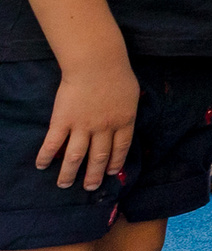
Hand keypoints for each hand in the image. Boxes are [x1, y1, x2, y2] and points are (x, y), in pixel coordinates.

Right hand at [39, 58, 136, 190]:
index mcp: (124, 122)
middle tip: (90, 187)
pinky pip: (53, 143)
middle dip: (93, 175)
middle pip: (99, 157)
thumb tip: (127, 120)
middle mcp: (104, 129)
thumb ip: (128, 111)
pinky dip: (46, 156)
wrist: (97, 63)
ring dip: (69, 173)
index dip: (115, 163)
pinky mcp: (63, 121)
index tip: (110, 173)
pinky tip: (41, 165)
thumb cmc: (118, 74)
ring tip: (64, 185)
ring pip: (75, 156)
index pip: (120, 149)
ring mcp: (82, 126)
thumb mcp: (132, 95)